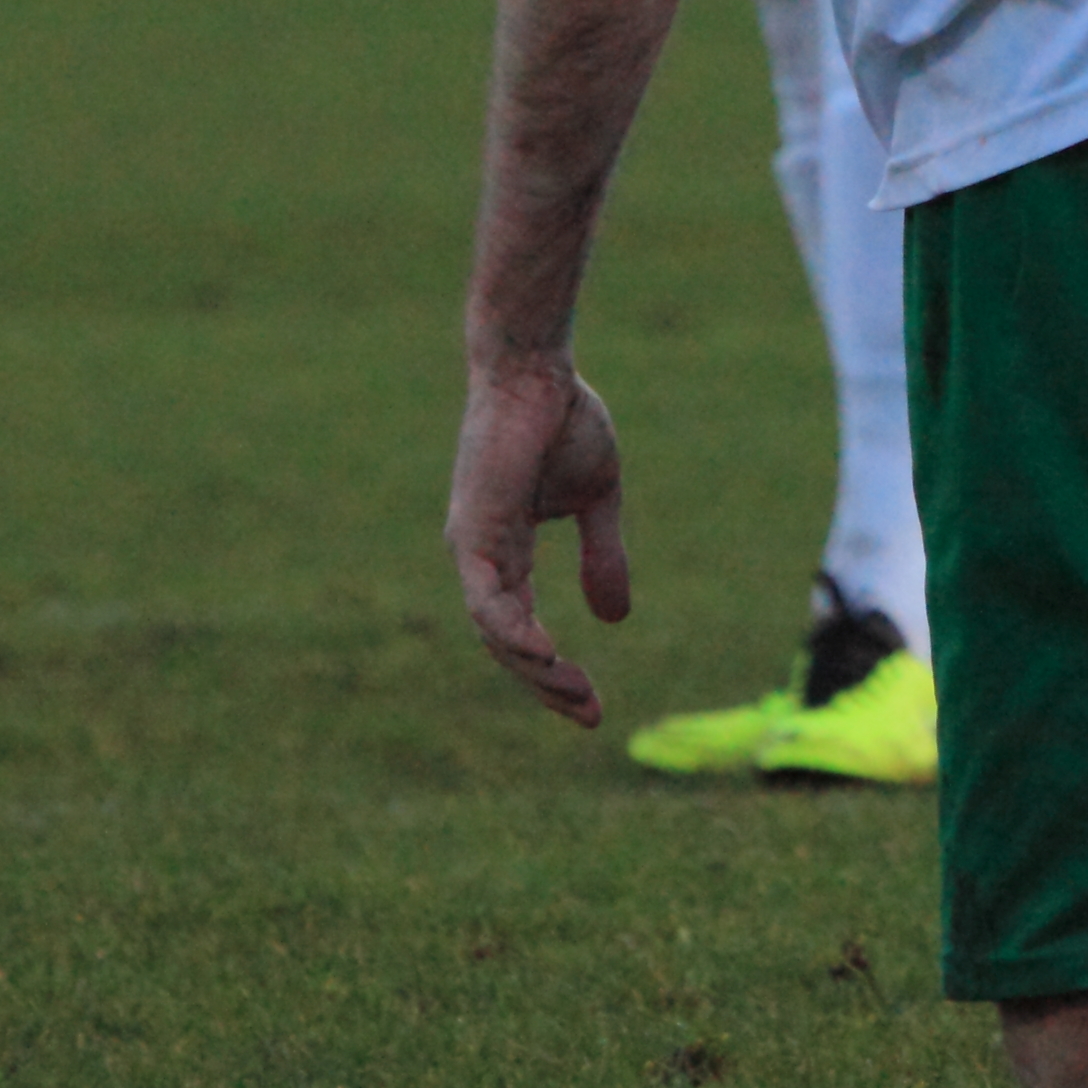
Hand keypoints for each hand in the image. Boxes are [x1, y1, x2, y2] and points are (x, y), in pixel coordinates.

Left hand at [449, 351, 632, 724]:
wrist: (537, 371)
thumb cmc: (563, 420)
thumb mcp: (597, 499)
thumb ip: (602, 556)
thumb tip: (614, 618)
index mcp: (505, 552)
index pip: (521, 628)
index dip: (555, 670)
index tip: (594, 705)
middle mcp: (481, 558)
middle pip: (506, 643)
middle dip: (547, 684)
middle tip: (589, 715)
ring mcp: (473, 547)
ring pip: (494, 631)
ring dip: (534, 669)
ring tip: (575, 695)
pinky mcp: (473, 532)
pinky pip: (486, 600)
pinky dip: (512, 631)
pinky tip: (544, 656)